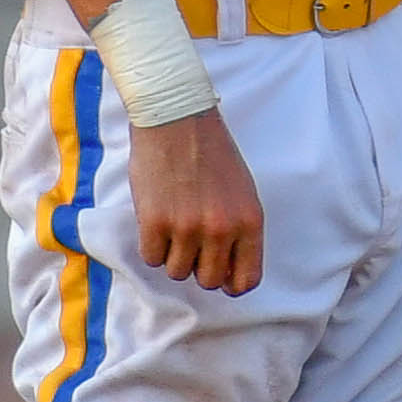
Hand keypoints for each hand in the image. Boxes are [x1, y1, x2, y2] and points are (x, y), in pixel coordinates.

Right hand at [128, 108, 264, 295]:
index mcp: (249, 221)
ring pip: (176, 271)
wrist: (176, 119)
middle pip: (207, 281)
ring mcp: (188, 227)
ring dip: (172, 254)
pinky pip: (152, 258)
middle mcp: (222, 228)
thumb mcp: (241, 191)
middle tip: (190, 241)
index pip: (247, 280)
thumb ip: (239, 230)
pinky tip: (156, 219)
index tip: (219, 274)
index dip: (230, 283)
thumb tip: (228, 272)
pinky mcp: (155, 222)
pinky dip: (152, 244)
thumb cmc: (211, 152)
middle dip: (197, 266)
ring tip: (172, 223)